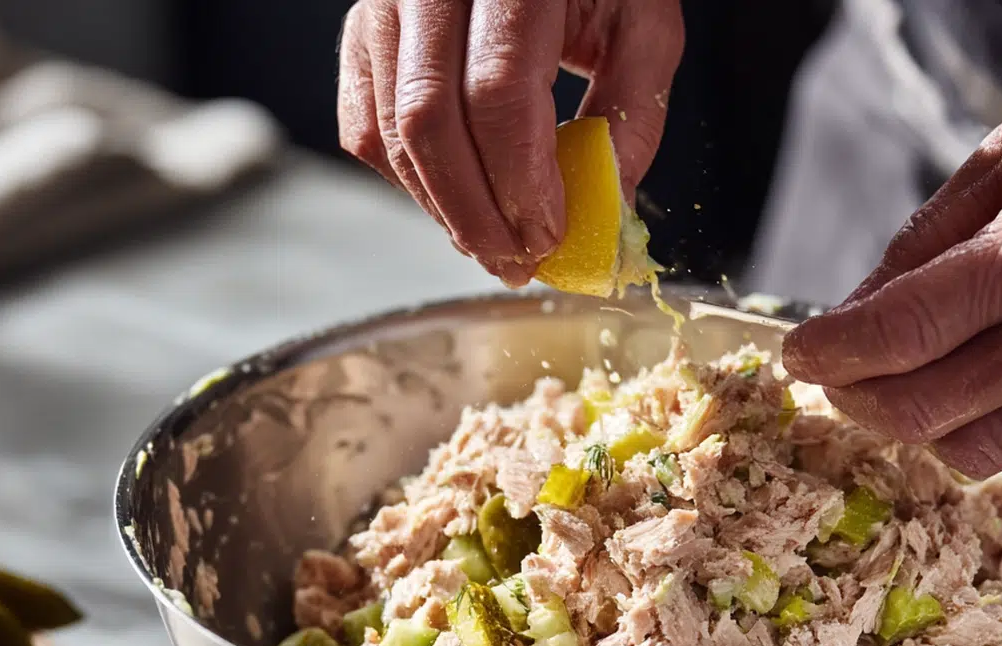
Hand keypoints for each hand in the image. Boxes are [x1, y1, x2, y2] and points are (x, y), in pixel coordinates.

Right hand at [339, 0, 683, 285]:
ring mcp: (384, 5)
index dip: (520, 183)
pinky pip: (365, 132)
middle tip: (518, 264)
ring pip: (392, 136)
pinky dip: (410, 186)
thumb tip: (606, 210)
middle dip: (476, 216)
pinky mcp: (360, 35)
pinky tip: (456, 206)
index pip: (498, 93)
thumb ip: (632, 113)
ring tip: (495, 247)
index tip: (548, 238)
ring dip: (446, 213)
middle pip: (430, 124)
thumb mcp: (640, 23)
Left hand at [781, 94, 1001, 478]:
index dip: (830, 352)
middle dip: (852, 396)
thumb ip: (929, 234)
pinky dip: (984, 425)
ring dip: (914, 419)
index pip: (899, 332)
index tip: (799, 353)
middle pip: (914, 410)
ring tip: (915, 373)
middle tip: (837, 372)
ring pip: (959, 449)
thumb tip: (854, 307)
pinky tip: (997, 379)